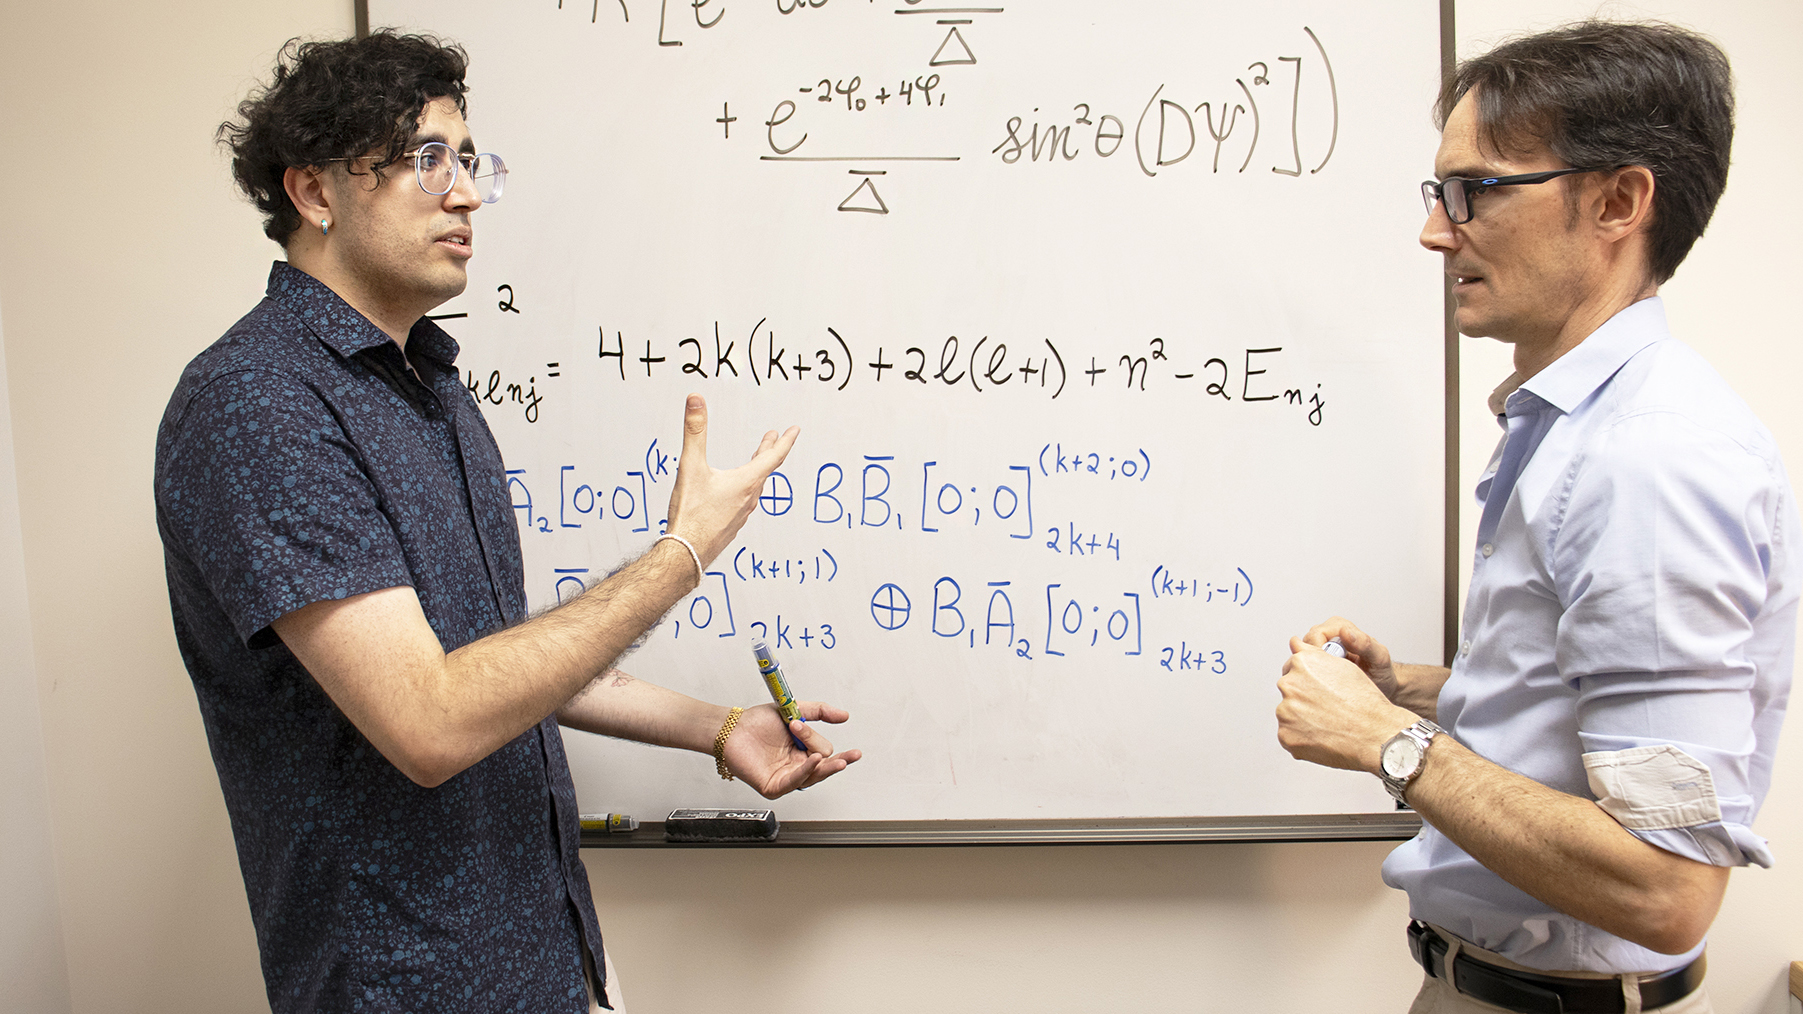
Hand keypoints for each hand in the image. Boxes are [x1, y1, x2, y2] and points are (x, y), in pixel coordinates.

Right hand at [663, 394, 798, 567]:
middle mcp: (748, 498)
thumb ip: (694, 431)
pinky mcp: (731, 525)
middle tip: (774, 438)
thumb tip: (695, 400)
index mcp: (745, 483)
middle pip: (765, 470)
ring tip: (754, 461)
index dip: (785, 441)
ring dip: (757, 469)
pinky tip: (733, 491)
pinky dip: (745, 487)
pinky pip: (744, 501)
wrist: (685, 554)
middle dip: (770, 451)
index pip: (773, 457)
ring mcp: (741, 514)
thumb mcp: (690, 466)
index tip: (795, 430)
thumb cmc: (690, 515)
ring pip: (755, 486)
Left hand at [723, 701, 862, 798]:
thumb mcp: (794, 710)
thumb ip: (820, 711)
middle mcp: (795, 766)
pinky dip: (806, 771)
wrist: (731, 729)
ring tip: (839, 760)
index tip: (797, 723)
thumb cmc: (755, 722)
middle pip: (824, 766)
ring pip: (814, 776)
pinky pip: (795, 782)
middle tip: (852, 754)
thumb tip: (845, 716)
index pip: (822, 750)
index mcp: (801, 751)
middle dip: (830, 755)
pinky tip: (814, 761)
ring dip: (826, 766)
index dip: (813, 737)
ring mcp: (785, 777)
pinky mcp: (774, 787)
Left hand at [1276, 635, 1415, 773]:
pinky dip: (1301, 737)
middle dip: (1303, 698)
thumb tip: (1295, 643)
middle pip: (1289, 691)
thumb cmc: (1364, 702)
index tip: (1318, 689)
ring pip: (1288, 714)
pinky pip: (1289, 735)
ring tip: (1327, 724)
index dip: (1308, 679)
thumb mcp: (1342, 665)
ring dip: (1301, 718)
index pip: (1292, 668)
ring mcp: (1285, 711)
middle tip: (1326, 709)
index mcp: (1302, 663)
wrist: (1375, 734)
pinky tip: (1322, 736)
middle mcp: (1289, 684)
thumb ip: (1312, 652)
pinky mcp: (1286, 735)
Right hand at [1298, 616, 1402, 702]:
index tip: (1330, 668)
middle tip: (1331, 676)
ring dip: (1311, 671)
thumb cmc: (1381, 671)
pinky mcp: (1315, 663)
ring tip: (1329, 680)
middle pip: (1303, 646)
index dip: (1318, 653)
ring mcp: (1319, 649)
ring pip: (1300, 658)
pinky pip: (1303, 668)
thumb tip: (1345, 632)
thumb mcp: (1379, 658)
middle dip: (1313, 663)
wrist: (1381, 686)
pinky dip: (1310, 677)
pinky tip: (1324, 684)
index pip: (1314, 636)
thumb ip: (1365, 644)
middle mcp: (1326, 635)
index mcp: (1339, 627)